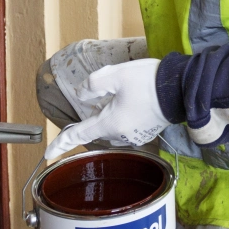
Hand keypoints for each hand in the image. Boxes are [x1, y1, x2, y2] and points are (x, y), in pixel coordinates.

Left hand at [44, 59, 165, 158]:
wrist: (181, 89)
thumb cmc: (148, 81)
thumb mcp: (115, 75)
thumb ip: (92, 86)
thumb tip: (81, 95)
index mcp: (110, 123)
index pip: (78, 135)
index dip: (61, 143)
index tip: (48, 153)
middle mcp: (120, 134)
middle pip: (96, 128)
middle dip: (94, 116)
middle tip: (104, 94)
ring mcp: (134, 135)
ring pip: (110, 126)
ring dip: (109, 113)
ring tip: (123, 93)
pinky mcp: (145, 131)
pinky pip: (124, 125)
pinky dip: (122, 115)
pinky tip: (132, 100)